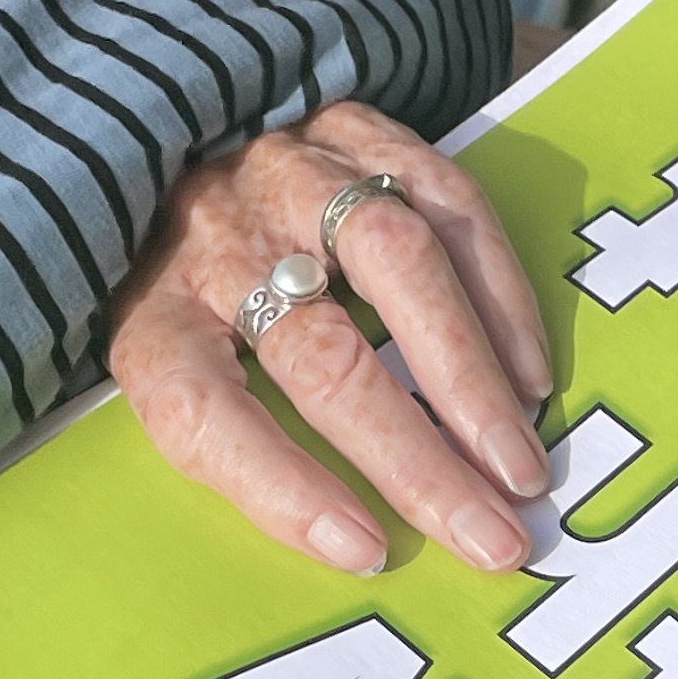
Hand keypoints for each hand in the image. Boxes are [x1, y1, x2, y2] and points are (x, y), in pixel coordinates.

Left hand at [109, 106, 555, 576]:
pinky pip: (450, 207)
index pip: (200, 410)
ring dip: (468, 377)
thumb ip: (227, 436)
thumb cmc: (183, 287)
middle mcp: (217, 232)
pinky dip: (499, 299)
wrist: (173, 130)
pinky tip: (527, 378)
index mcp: (150, 310)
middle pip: (316, 353)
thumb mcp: (165, 358)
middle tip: (487, 537)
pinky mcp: (363, 129)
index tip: (364, 549)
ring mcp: (295, 172)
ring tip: (519, 466)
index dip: (278, 486)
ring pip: (395, 265)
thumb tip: (347, 535)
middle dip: (412, 456)